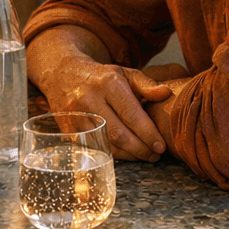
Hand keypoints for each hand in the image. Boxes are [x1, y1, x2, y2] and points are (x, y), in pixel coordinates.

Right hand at [44, 54, 171, 160]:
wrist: (62, 74)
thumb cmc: (100, 77)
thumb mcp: (124, 73)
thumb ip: (146, 84)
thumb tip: (166, 93)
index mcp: (108, 84)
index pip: (131, 114)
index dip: (148, 133)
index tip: (161, 146)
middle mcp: (90, 99)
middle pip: (119, 134)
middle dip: (141, 149)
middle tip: (155, 155)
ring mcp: (77, 116)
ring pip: (106, 145)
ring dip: (129, 155)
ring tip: (144, 155)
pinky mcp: (68, 130)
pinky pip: (94, 149)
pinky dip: (113, 154)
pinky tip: (125, 153)